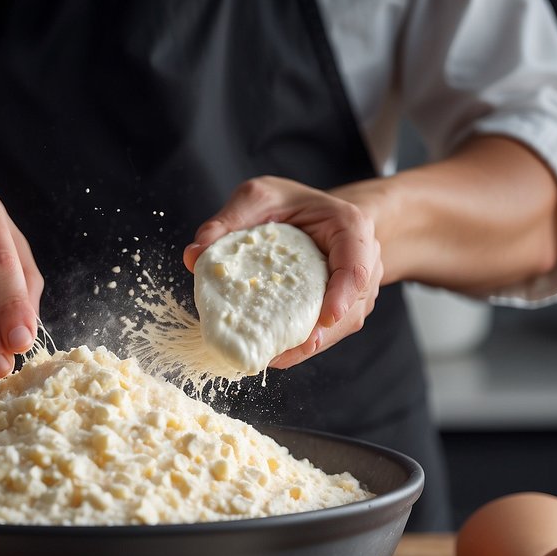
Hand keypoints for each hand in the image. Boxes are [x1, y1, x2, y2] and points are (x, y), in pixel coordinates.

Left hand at [183, 176, 382, 368]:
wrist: (315, 215)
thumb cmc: (292, 203)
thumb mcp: (258, 198)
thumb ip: (228, 221)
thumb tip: (194, 255)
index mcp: (350, 228)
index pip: (356, 264)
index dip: (345, 293)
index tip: (326, 317)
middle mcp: (362, 262)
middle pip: (350, 307)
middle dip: (319, 334)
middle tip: (283, 352)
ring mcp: (355, 291)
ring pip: (340, 326)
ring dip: (308, 345)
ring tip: (272, 358)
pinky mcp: (341, 310)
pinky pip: (328, 332)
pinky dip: (302, 345)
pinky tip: (275, 355)